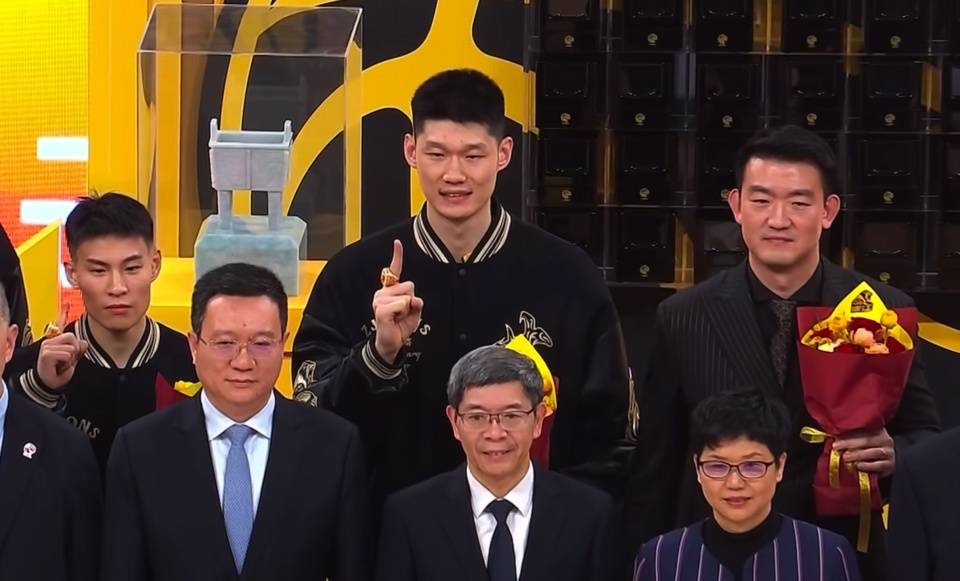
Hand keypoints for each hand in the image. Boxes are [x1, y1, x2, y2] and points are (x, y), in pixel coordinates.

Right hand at [36, 331, 87, 390]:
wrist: (48, 385)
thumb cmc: (58, 372)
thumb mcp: (72, 359)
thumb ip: (79, 349)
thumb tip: (84, 343)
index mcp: (53, 341)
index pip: (71, 335)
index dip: (76, 346)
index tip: (69, 357)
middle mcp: (48, 342)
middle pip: (71, 337)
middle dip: (74, 351)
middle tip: (66, 361)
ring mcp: (46, 347)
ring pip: (71, 348)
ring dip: (70, 359)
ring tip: (62, 365)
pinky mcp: (46, 355)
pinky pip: (67, 355)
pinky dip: (66, 364)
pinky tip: (59, 368)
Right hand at [372, 240, 422, 364]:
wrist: (391, 343)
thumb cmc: (400, 327)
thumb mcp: (413, 313)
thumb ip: (416, 303)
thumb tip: (415, 298)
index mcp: (390, 291)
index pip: (394, 271)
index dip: (397, 256)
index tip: (397, 243)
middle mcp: (382, 293)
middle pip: (409, 286)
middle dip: (412, 300)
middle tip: (403, 313)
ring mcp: (380, 300)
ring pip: (406, 296)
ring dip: (408, 309)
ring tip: (399, 318)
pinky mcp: (381, 309)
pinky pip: (401, 304)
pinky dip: (403, 313)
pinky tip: (394, 319)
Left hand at [833, 428, 895, 477]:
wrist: (883, 462)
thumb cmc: (866, 449)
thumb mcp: (859, 440)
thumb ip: (849, 437)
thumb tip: (833, 437)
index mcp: (877, 429)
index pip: (863, 428)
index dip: (848, 433)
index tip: (835, 437)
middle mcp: (885, 439)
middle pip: (867, 440)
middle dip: (849, 443)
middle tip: (836, 447)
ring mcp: (889, 452)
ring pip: (874, 452)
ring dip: (858, 455)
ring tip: (845, 457)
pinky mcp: (890, 465)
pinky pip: (879, 465)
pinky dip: (867, 466)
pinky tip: (858, 465)